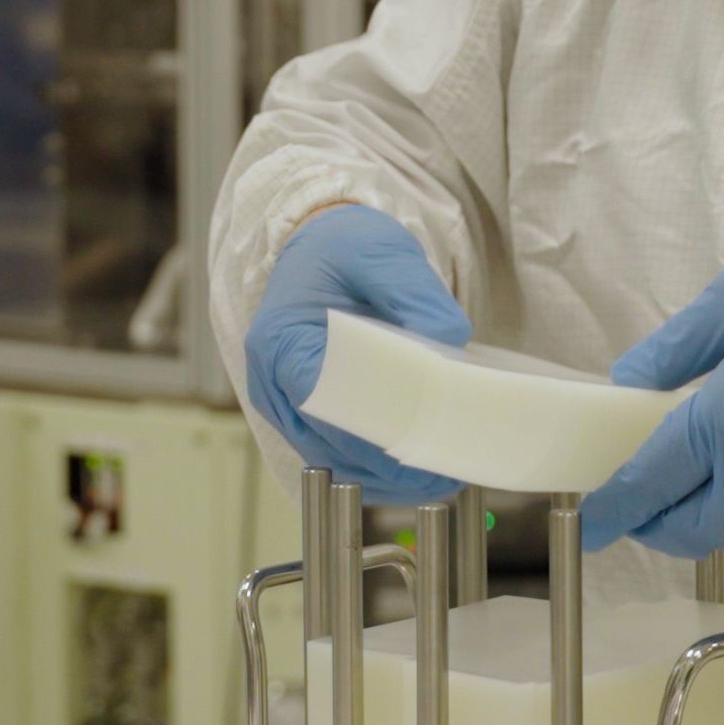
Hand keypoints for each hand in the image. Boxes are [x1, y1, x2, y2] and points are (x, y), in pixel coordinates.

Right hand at [243, 204, 470, 503]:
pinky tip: (422, 475)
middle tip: (446, 468)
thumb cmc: (344, 248)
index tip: (417, 437)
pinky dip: (380, 471)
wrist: (322, 249)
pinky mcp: (308, 419)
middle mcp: (273, 382)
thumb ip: (415, 293)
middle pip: (328, 441)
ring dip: (387, 476)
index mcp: (281, 338)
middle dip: (388, 461)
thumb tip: (449, 341)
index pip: (320, 396)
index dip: (369, 423)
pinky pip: (341, 457)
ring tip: (444, 476)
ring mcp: (287, 407)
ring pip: (335, 460)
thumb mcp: (382, 251)